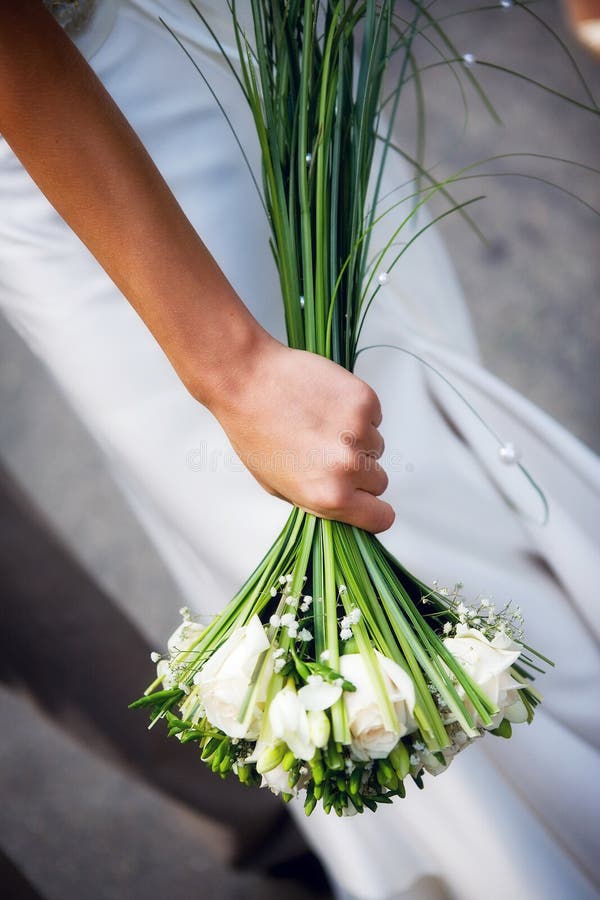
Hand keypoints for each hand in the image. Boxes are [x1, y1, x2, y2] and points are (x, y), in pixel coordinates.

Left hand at [207, 334, 394, 532]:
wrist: (247, 382)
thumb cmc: (253, 432)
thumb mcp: (278, 487)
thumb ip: (318, 500)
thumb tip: (345, 506)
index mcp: (329, 496)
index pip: (381, 519)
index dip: (374, 510)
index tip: (368, 500)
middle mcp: (348, 468)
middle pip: (379, 481)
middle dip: (360, 472)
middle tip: (329, 454)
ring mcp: (359, 432)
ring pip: (376, 446)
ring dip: (356, 439)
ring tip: (321, 425)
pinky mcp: (364, 400)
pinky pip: (374, 416)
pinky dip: (357, 412)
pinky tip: (327, 407)